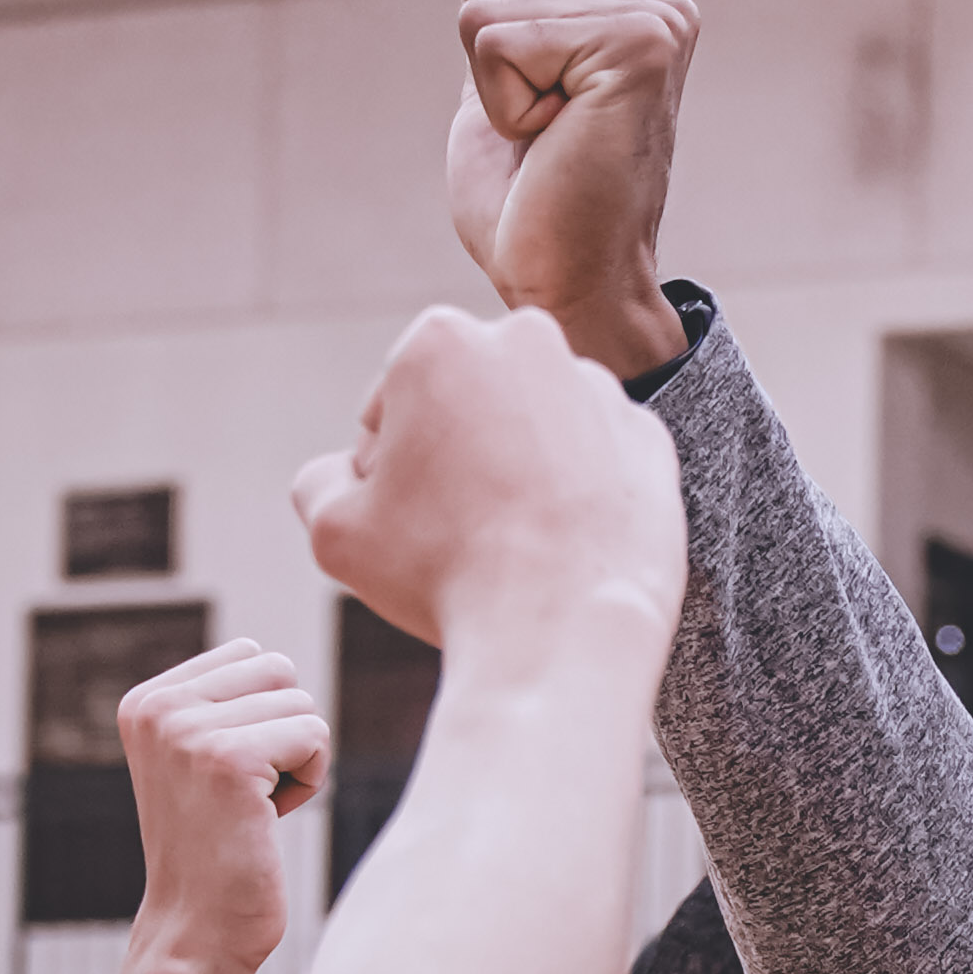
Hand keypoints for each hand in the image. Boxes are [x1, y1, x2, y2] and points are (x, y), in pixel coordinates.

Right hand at [120, 634, 331, 973]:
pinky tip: (267, 820)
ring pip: (302, 704)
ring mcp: (188, 731)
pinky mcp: (228, 759)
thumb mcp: (199, 762)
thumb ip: (222, 705)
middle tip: (248, 792)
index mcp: (146, 701)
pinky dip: (310, 781)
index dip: (263, 716)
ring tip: (253, 809)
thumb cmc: (217, 850)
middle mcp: (158, 707)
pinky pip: (315, 735)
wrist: (198, 929)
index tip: (231, 775)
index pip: (250, 654)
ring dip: (297, 761)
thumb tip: (276, 661)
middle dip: (285, 731)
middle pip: (279, 670)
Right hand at [293, 298, 686, 667]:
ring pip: (537, 431)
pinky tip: (562, 549)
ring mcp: (600, 391)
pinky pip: (597, 466)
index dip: (386, 469)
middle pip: (470, 406)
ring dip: (520, 474)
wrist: (561, 633)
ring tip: (513, 547)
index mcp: (441, 340)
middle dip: (457, 457)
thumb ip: (320, 482)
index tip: (405, 516)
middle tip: (456, 533)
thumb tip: (340, 471)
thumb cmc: (440, 574)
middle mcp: (529, 341)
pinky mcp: (652, 443)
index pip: (393, 405)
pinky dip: (580, 499)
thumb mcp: (335, 530)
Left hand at [445, 0, 698, 372]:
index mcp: (635, 16)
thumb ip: (506, 23)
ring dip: (499, 97)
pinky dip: (506, 107)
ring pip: (486, 12)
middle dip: (493, 79)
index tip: (548, 131)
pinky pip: (498, 43)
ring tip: (558, 146)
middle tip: (551, 145)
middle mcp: (659, 9)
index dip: (493, 71)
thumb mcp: (501, 97)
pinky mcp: (637, 49)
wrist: (572, 288)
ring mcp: (655, 23)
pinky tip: (561, 144)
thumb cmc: (536, 212)